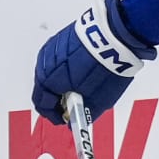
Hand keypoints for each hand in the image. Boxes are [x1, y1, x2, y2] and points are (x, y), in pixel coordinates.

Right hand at [32, 0, 156, 122]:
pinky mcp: (60, 39)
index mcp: (47, 81)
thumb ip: (83, 114)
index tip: (66, 120)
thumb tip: (74, 122)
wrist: (116, 36)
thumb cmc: (105, 69)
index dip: (55, 116)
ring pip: (50, 73)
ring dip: (61, 83)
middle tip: (74, 106)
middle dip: (58, 99)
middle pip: (44, 88)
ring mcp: (51, 49)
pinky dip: (65, 70)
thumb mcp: (98, 100)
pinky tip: (80, 72)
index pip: (43, 105)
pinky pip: (57, 60)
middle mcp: (43, 64)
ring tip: (80, 88)